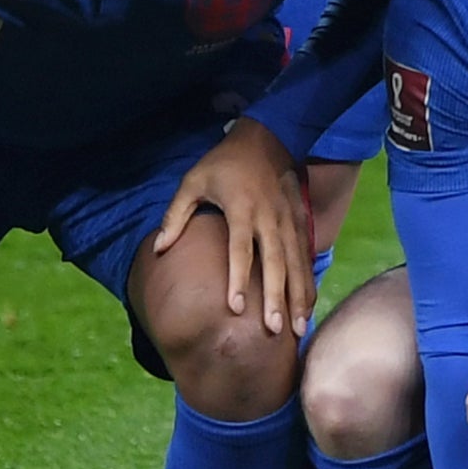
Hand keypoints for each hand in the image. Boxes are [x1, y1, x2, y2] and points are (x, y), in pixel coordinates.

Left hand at [151, 119, 311, 335]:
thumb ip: (176, 216)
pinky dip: (308, 280)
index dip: (238, 279)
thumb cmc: (223, 164)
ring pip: (297, 263)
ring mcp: (289, 220)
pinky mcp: (300, 220)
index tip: (236, 309)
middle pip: (276, 263)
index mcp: (243, 209)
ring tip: (300, 327)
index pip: (241, 250)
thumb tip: (158, 250)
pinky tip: (309, 304)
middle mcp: (270, 218)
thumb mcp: (193, 181)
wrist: (266, 138)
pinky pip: (306, 254)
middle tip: (276, 330)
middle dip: (277, 298)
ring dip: (299, 296)